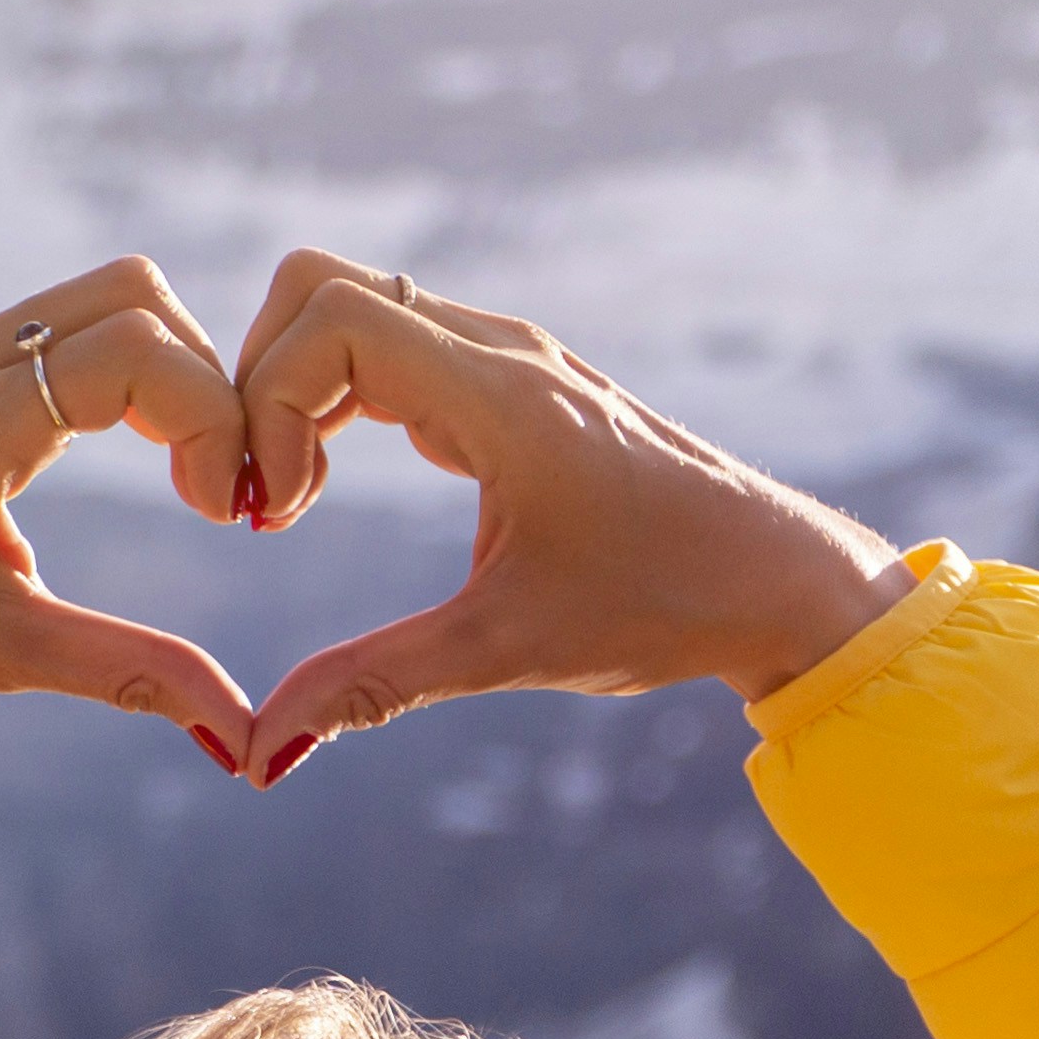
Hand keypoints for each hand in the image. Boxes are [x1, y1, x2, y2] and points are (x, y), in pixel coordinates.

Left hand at [0, 256, 259, 775]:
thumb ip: (129, 673)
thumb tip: (244, 737)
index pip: (137, 354)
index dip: (210, 420)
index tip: (217, 515)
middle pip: (136, 296)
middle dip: (206, 383)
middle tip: (216, 487)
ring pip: (102, 300)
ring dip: (167, 372)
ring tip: (183, 474)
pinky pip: (60, 328)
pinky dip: (120, 373)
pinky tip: (126, 459)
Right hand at [225, 253, 912, 781]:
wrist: (777, 581)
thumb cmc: (664, 606)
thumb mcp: (508, 649)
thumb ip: (376, 685)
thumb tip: (263, 751)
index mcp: (503, 394)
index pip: (332, 320)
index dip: (269, 403)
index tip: (276, 513)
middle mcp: (502, 352)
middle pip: (321, 287)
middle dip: (261, 382)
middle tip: (265, 497)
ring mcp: (508, 358)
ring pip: (352, 308)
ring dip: (297, 392)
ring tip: (290, 500)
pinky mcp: (512, 384)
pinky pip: (392, 347)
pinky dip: (337, 400)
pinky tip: (331, 487)